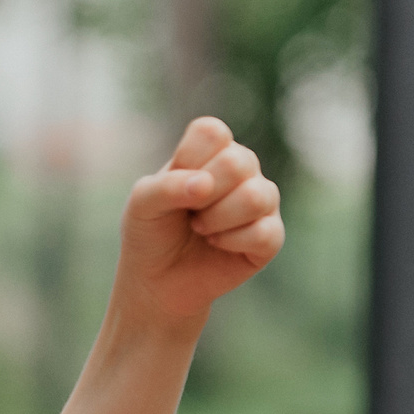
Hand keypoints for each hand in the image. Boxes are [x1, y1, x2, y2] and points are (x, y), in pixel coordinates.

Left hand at [114, 117, 284, 325]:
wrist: (157, 280)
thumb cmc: (151, 233)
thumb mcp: (142, 204)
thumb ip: (167, 186)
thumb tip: (205, 185)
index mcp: (212, 149)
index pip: (212, 132)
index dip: (189, 161)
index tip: (175, 184)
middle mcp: (243, 168)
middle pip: (237, 163)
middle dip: (203, 196)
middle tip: (189, 213)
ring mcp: (262, 200)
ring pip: (256, 196)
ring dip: (217, 220)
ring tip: (202, 229)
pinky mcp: (271, 235)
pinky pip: (263, 232)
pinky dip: (230, 243)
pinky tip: (218, 245)